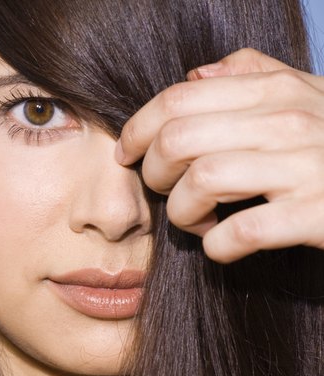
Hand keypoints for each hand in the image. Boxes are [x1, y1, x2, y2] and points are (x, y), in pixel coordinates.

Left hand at [115, 48, 323, 263]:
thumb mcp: (307, 94)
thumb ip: (254, 74)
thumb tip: (198, 74)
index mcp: (276, 90)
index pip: (178, 98)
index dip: (137, 128)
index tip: (126, 153)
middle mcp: (288, 121)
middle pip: (177, 140)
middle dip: (153, 173)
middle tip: (165, 191)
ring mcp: (306, 168)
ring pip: (200, 182)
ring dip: (181, 212)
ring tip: (195, 220)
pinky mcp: (318, 215)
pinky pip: (239, 231)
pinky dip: (216, 245)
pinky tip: (221, 245)